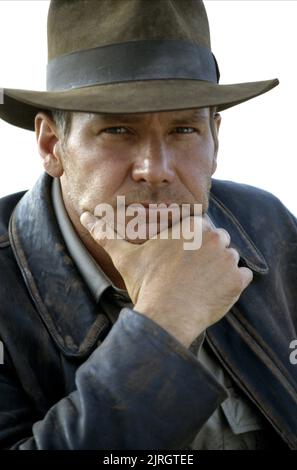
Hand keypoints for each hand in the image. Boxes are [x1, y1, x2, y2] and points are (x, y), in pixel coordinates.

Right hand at [80, 212, 252, 347]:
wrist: (166, 316)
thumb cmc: (146, 284)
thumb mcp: (125, 257)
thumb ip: (108, 235)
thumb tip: (86, 217)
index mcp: (191, 226)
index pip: (199, 228)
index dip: (190, 245)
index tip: (180, 261)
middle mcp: (215, 237)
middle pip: (217, 241)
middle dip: (206, 254)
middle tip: (189, 274)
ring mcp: (228, 259)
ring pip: (230, 258)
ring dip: (220, 269)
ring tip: (200, 284)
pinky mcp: (238, 281)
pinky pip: (243, 276)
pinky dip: (233, 284)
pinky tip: (214, 292)